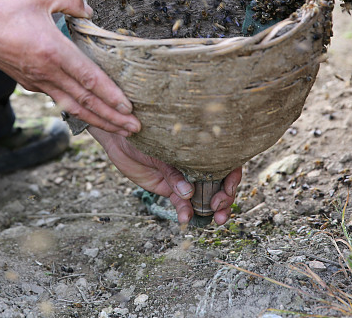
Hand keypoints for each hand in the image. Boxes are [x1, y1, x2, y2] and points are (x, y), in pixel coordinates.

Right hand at [0, 0, 140, 135]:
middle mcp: (47, 72)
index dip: (110, 94)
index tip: (128, 107)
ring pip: (74, 106)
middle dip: (112, 117)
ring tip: (121, 129)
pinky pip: (60, 100)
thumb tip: (90, 10)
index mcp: (52, 51)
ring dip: (99, 120)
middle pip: (86, 100)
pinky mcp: (31, 84)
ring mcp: (38, 82)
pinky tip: (93, 115)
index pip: (88, 78)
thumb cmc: (6, 9)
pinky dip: (79, 111)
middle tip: (135, 128)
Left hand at [89, 127, 242, 224]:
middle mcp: (196, 164)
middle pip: (219, 183)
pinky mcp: (169, 188)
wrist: (120, 137)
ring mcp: (184, 178)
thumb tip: (188, 193)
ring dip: (210, 209)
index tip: (228, 190)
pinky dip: (185, 211)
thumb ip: (173, 172)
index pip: (225, 163)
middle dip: (225, 198)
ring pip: (203, 197)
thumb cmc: (143, 133)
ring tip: (214, 219)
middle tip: (220, 209)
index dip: (232, 178)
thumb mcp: (159, 150)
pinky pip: (181, 203)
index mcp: (201, 148)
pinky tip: (186, 218)